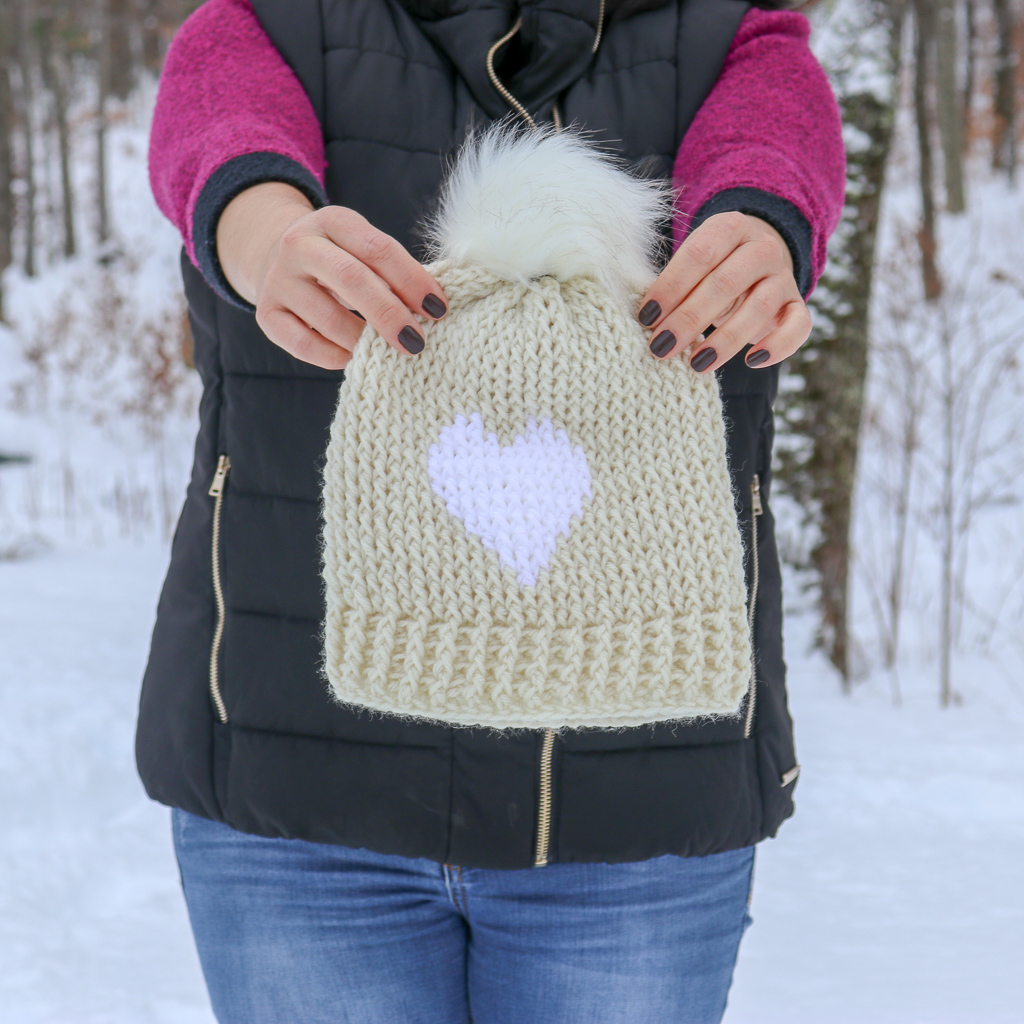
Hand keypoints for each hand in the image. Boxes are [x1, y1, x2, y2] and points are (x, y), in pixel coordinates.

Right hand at [217, 182, 447, 368]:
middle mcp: (300, 245)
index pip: (378, 249)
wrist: (279, 259)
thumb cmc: (341, 260)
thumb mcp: (363, 250)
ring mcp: (279, 279)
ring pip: (328, 318)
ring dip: (364, 341)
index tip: (437, 309)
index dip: (412, 280)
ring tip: (387, 352)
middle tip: (416, 340)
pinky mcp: (267, 313)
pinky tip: (354, 358)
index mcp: (333, 221)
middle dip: (389, 313)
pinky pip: (304, 344)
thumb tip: (433, 310)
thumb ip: (394, 272)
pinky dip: (335, 357)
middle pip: (350, 279)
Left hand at [636, 211, 811, 371]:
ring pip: (759, 307)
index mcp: (730, 228)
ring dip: (725, 339)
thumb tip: (648, 320)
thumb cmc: (712, 267)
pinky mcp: (797, 305)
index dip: (671, 287)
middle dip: (689, 318)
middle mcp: (762, 248)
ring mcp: (783, 277)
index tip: (647, 317)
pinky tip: (752, 361)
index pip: (700, 255)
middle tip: (661, 346)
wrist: (759, 260)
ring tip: (696, 363)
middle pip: (725, 284)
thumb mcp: (693, 263)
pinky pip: (799, 325)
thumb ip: (675, 283)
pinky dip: (779, 346)